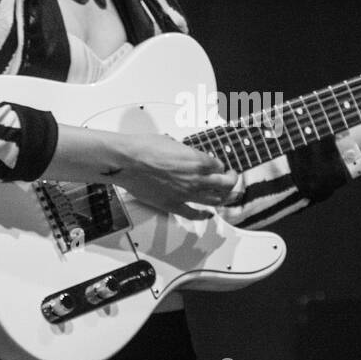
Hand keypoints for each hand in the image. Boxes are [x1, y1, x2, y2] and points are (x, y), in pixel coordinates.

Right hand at [103, 133, 240, 217]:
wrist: (128, 161)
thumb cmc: (145, 148)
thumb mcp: (173, 143)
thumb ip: (187, 153)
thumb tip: (189, 156)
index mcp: (199, 161)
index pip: (220, 167)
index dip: (221, 166)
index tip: (220, 167)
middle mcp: (197, 179)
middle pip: (226, 185)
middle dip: (232, 182)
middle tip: (232, 179)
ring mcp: (186, 194)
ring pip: (215, 201)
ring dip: (225, 199)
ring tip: (228, 196)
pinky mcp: (174, 205)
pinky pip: (194, 214)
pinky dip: (204, 216)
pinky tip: (208, 215)